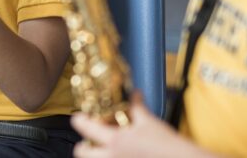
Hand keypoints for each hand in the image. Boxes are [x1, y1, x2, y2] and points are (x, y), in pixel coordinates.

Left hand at [71, 93, 197, 157]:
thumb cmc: (168, 145)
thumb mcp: (149, 122)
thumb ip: (136, 107)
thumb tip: (134, 94)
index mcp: (115, 140)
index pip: (84, 128)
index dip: (79, 120)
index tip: (80, 117)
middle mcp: (111, 157)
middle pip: (81, 153)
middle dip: (82, 146)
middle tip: (91, 140)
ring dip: (95, 156)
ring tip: (106, 150)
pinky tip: (120, 155)